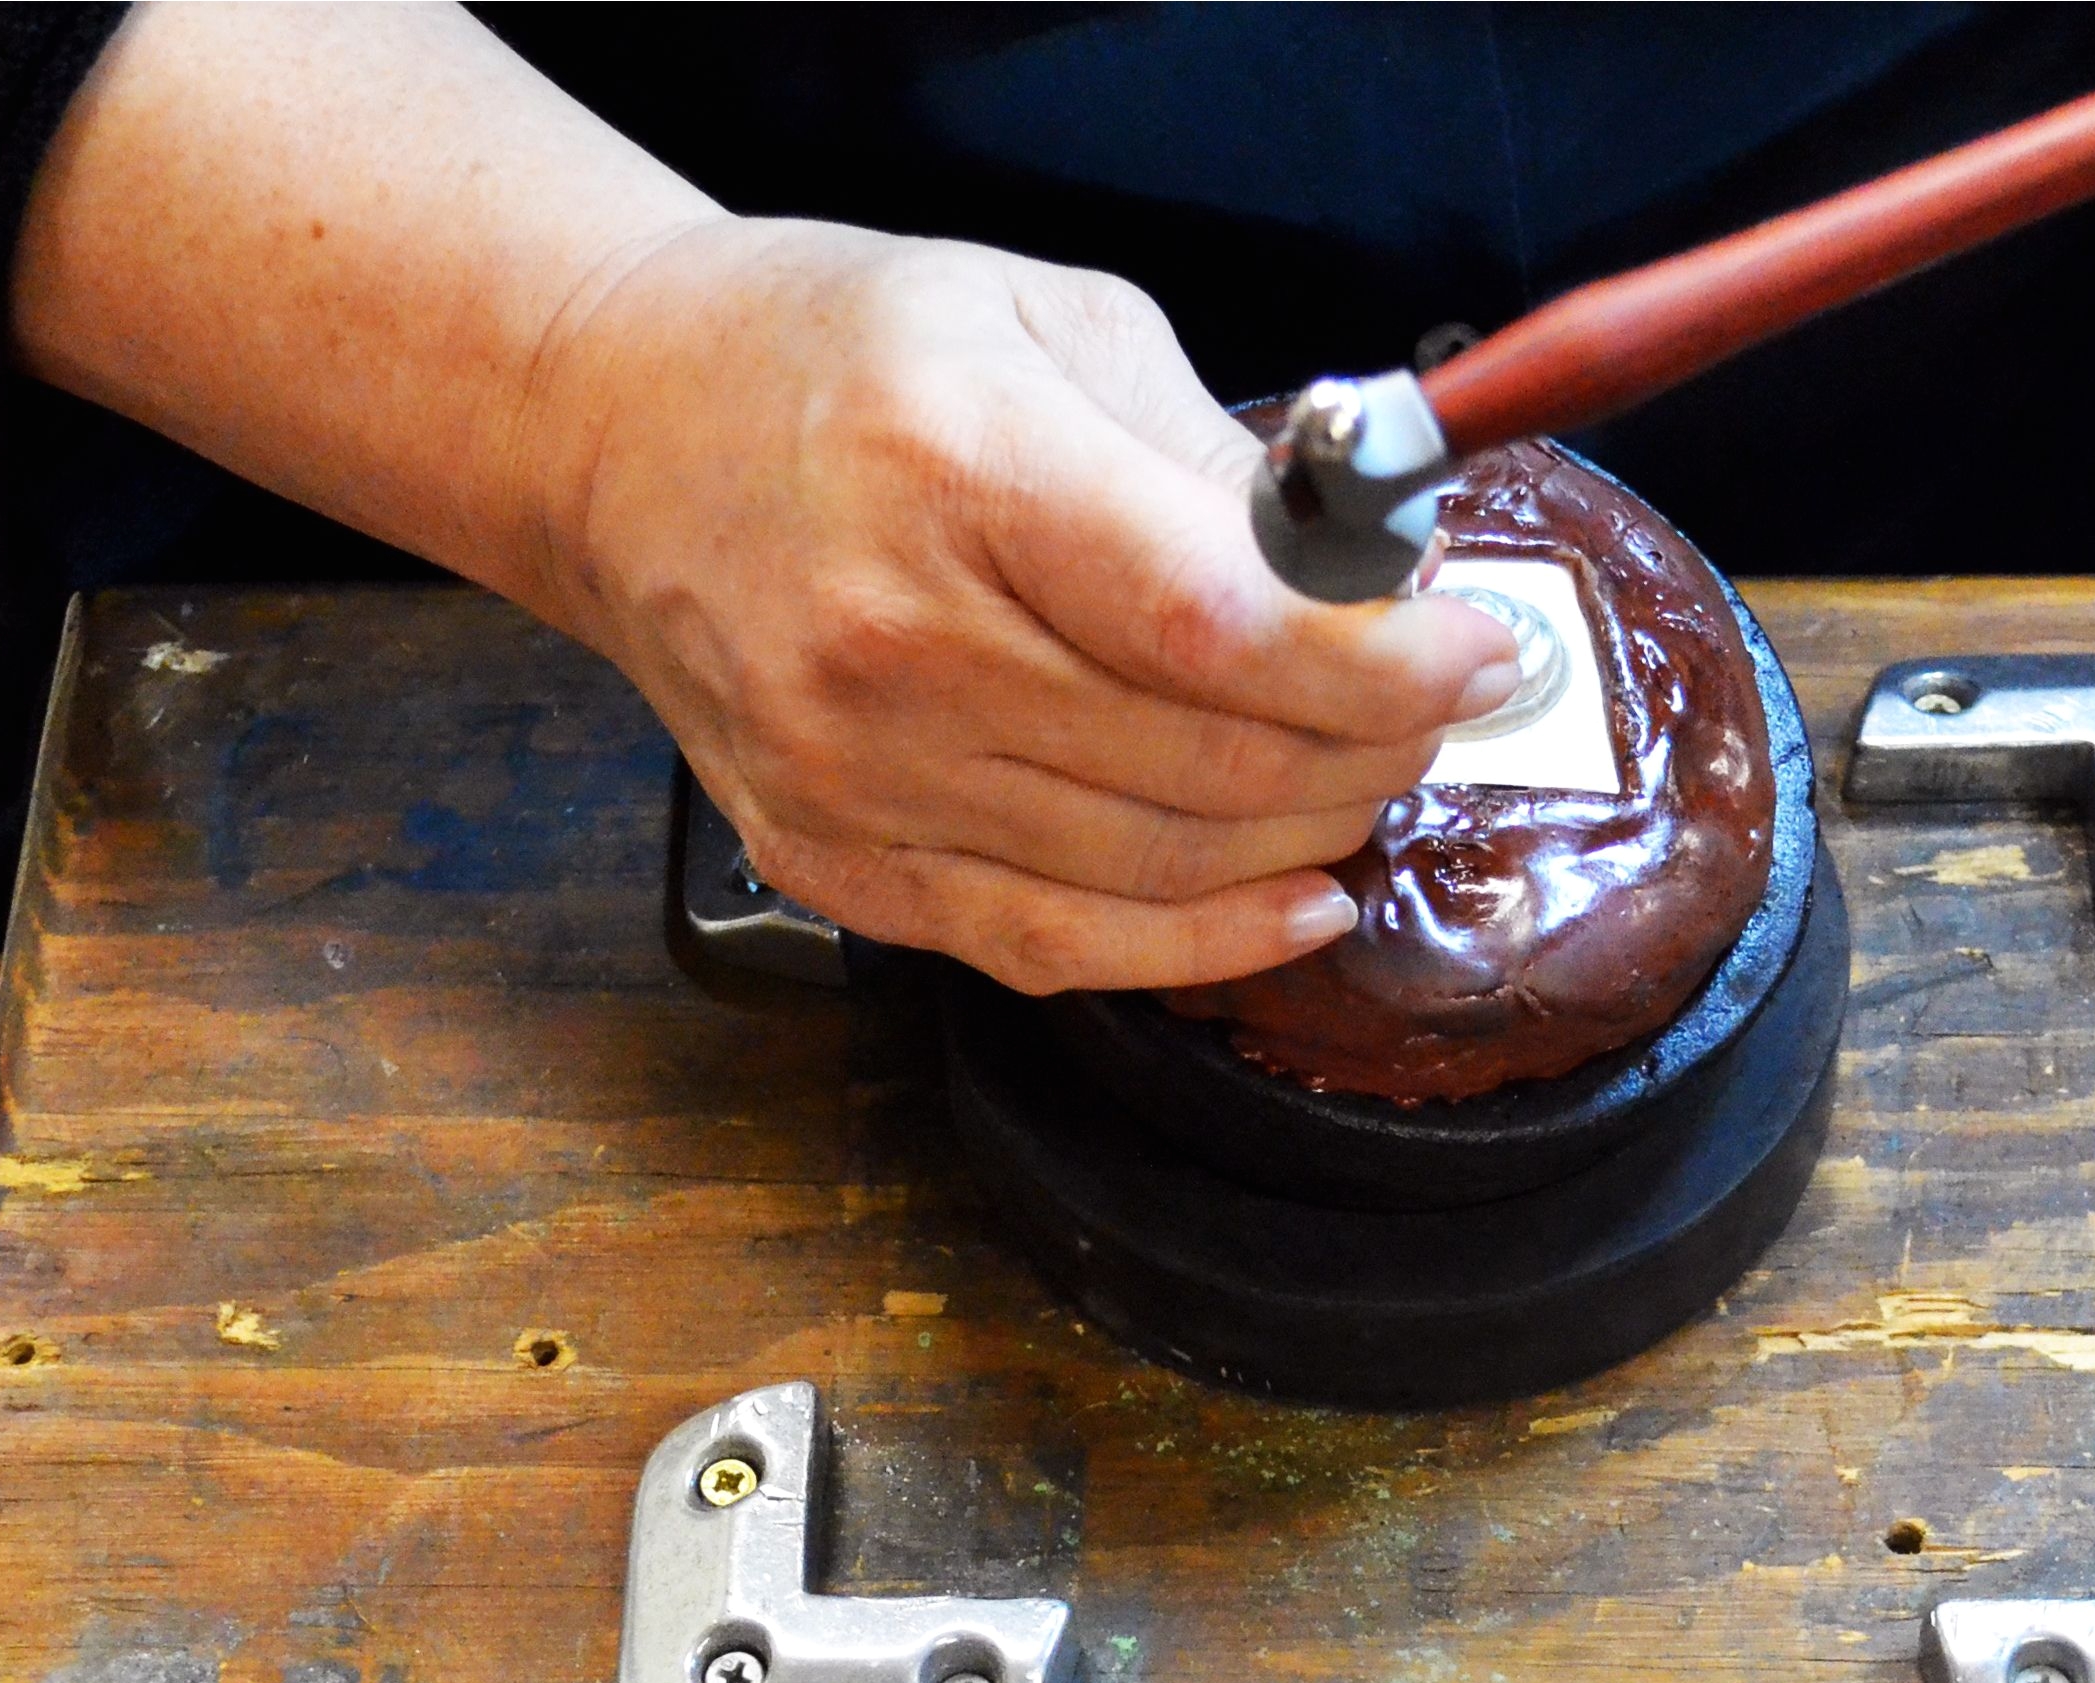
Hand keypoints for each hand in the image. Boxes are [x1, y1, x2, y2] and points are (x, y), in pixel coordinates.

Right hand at [523, 220, 1518, 994]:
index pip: (1217, 621)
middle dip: (1373, 745)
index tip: (1476, 651)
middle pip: (1210, 765)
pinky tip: (1295, 900)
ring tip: (1366, 770)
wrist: (618, 434)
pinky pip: (1055, 950)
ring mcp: (852, 773)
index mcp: (957, 468)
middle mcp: (892, 642)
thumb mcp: (1046, 321)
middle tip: (1434, 702)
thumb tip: (1375, 572)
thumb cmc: (838, 360)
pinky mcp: (833, 859)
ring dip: (1310, 835)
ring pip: (1159, 872)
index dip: (1381, 662)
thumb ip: (1214, 456)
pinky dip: (1202, 945)